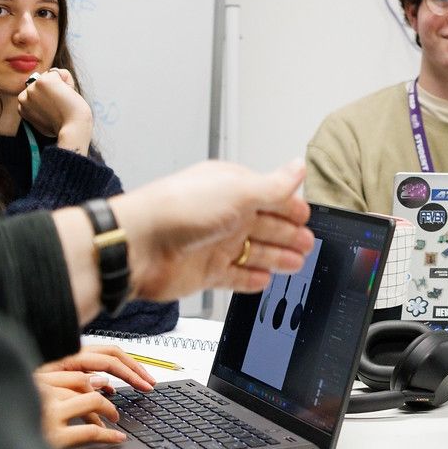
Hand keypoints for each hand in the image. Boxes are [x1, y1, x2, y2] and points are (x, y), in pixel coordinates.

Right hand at [17, 68, 94, 152]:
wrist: (72, 129)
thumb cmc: (64, 126)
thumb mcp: (45, 119)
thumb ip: (39, 106)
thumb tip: (47, 92)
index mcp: (22, 106)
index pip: (37, 91)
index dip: (50, 99)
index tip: (54, 112)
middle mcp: (24, 97)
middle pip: (43, 81)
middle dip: (54, 91)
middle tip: (59, 108)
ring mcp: (32, 88)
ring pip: (52, 76)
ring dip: (61, 87)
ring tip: (62, 102)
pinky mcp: (43, 81)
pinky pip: (61, 72)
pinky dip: (69, 82)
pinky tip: (67, 95)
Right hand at [34, 370, 125, 448]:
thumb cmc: (11, 435)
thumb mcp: (27, 406)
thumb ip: (51, 393)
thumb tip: (95, 381)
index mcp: (31, 383)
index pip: (70, 373)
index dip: (91, 380)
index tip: (101, 386)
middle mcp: (39, 393)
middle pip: (83, 383)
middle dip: (101, 394)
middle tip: (111, 407)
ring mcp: (48, 414)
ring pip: (91, 402)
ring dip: (107, 411)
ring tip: (113, 420)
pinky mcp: (56, 437)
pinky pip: (92, 431)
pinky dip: (108, 434)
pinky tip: (116, 438)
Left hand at [38, 345, 155, 392]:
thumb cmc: (18, 388)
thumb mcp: (45, 387)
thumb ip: (75, 383)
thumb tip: (104, 382)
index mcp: (69, 356)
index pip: (111, 359)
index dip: (131, 372)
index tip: (145, 386)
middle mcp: (71, 355)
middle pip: (113, 355)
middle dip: (134, 369)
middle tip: (150, 385)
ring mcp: (68, 362)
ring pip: (104, 361)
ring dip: (124, 371)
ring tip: (138, 385)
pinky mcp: (63, 371)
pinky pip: (92, 370)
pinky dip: (107, 378)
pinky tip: (111, 391)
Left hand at [111, 159, 313, 300]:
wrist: (139, 245)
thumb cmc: (179, 210)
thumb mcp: (238, 191)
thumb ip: (273, 185)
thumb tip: (299, 168)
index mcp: (231, 189)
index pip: (270, 196)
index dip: (291, 207)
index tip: (308, 216)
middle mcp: (223, 215)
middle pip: (265, 226)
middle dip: (289, 234)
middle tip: (308, 243)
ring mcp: (215, 244)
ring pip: (254, 252)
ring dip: (277, 257)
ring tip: (297, 263)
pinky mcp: (206, 271)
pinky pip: (235, 276)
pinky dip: (251, 279)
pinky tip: (264, 280)